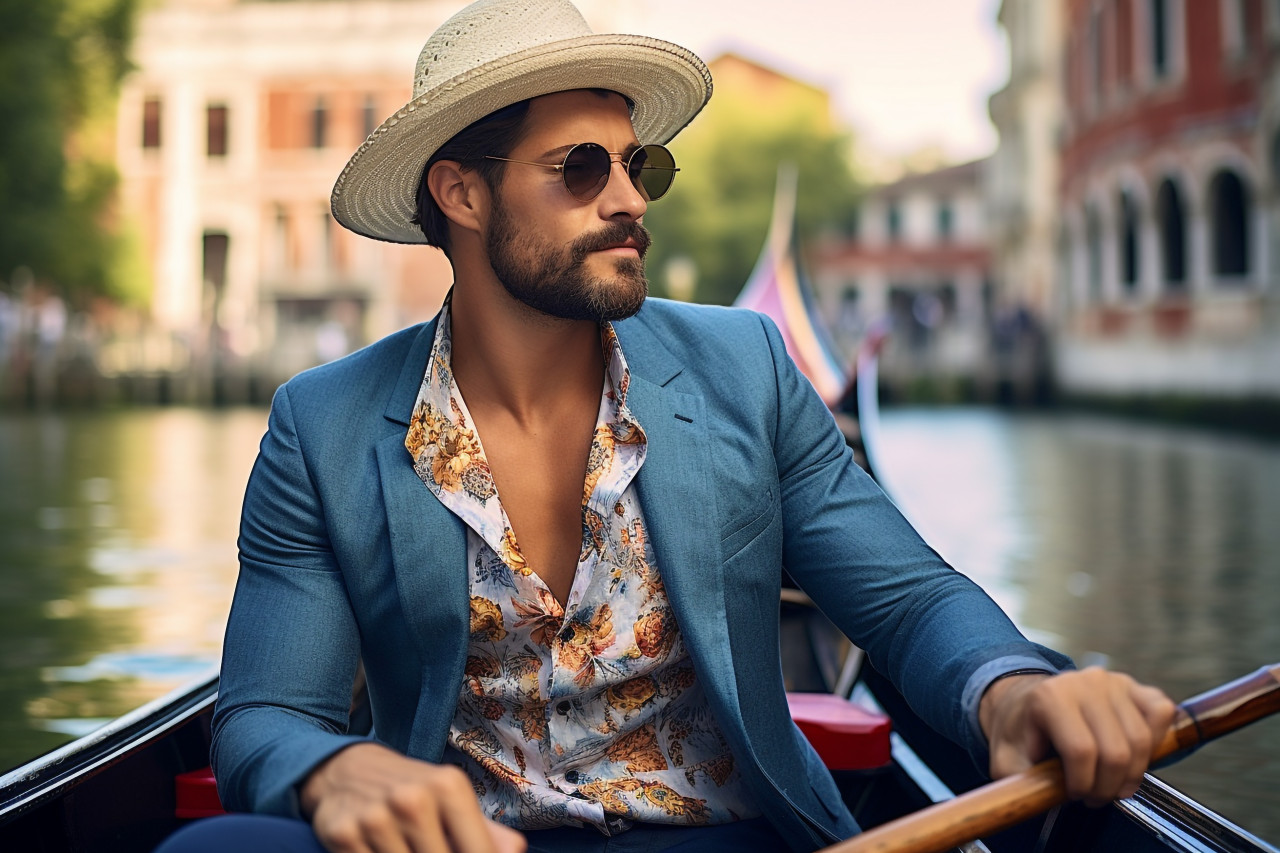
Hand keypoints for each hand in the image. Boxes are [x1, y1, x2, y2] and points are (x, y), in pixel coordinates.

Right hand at [300, 742, 526, 852]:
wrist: (348, 769)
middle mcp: (413, 799)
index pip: (478, 852)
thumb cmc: (413, 791)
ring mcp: (376, 818)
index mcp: (449, 787)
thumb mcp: (451, 799)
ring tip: (411, 849)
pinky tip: (382, 851)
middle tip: (432, 850)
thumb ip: (486, 831)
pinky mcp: (343, 834)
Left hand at [979, 668, 1176, 805]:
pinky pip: (1161, 714)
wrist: (1027, 702)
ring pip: (1141, 741)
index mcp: (1050, 697)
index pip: (1080, 751)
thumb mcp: (1006, 759)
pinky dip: (1155, 742)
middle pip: (1116, 751)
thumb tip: (1039, 802)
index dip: (1082, 784)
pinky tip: (1133, 758)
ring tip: (1111, 784)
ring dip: (1131, 774)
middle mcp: (1084, 683)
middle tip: (1094, 797)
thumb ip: (1020, 782)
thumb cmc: (1020, 735)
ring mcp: (1113, 682)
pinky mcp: (1135, 686)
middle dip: (1107, 787)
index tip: (1074, 795)